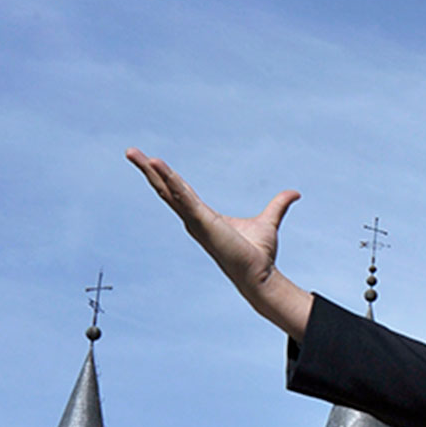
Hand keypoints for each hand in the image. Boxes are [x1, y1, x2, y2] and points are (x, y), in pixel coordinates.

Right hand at [126, 148, 313, 338]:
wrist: (260, 274)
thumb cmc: (259, 254)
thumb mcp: (269, 222)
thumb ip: (279, 205)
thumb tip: (295, 194)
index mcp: (203, 216)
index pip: (179, 191)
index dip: (165, 176)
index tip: (151, 160)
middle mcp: (194, 218)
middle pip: (166, 188)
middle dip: (148, 169)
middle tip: (130, 151)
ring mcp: (195, 221)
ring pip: (169, 191)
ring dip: (152, 171)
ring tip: (134, 153)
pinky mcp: (203, 223)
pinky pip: (183, 198)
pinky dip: (171, 182)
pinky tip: (158, 166)